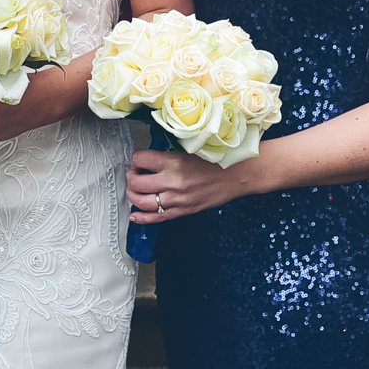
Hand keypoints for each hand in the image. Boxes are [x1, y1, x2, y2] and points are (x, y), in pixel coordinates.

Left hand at [126, 147, 246, 222]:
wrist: (237, 175)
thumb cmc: (217, 161)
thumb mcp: (190, 150)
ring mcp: (177, 199)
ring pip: (142, 202)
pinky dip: (142, 218)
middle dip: (131, 176)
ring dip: (133, 195)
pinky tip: (134, 215)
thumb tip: (150, 158)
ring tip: (134, 189)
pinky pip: (156, 218)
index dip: (136, 158)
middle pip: (137, 182)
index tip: (138, 159)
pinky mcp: (182, 211)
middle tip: (134, 173)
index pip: (141, 159)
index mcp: (174, 162)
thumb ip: (169, 155)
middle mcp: (172, 182)